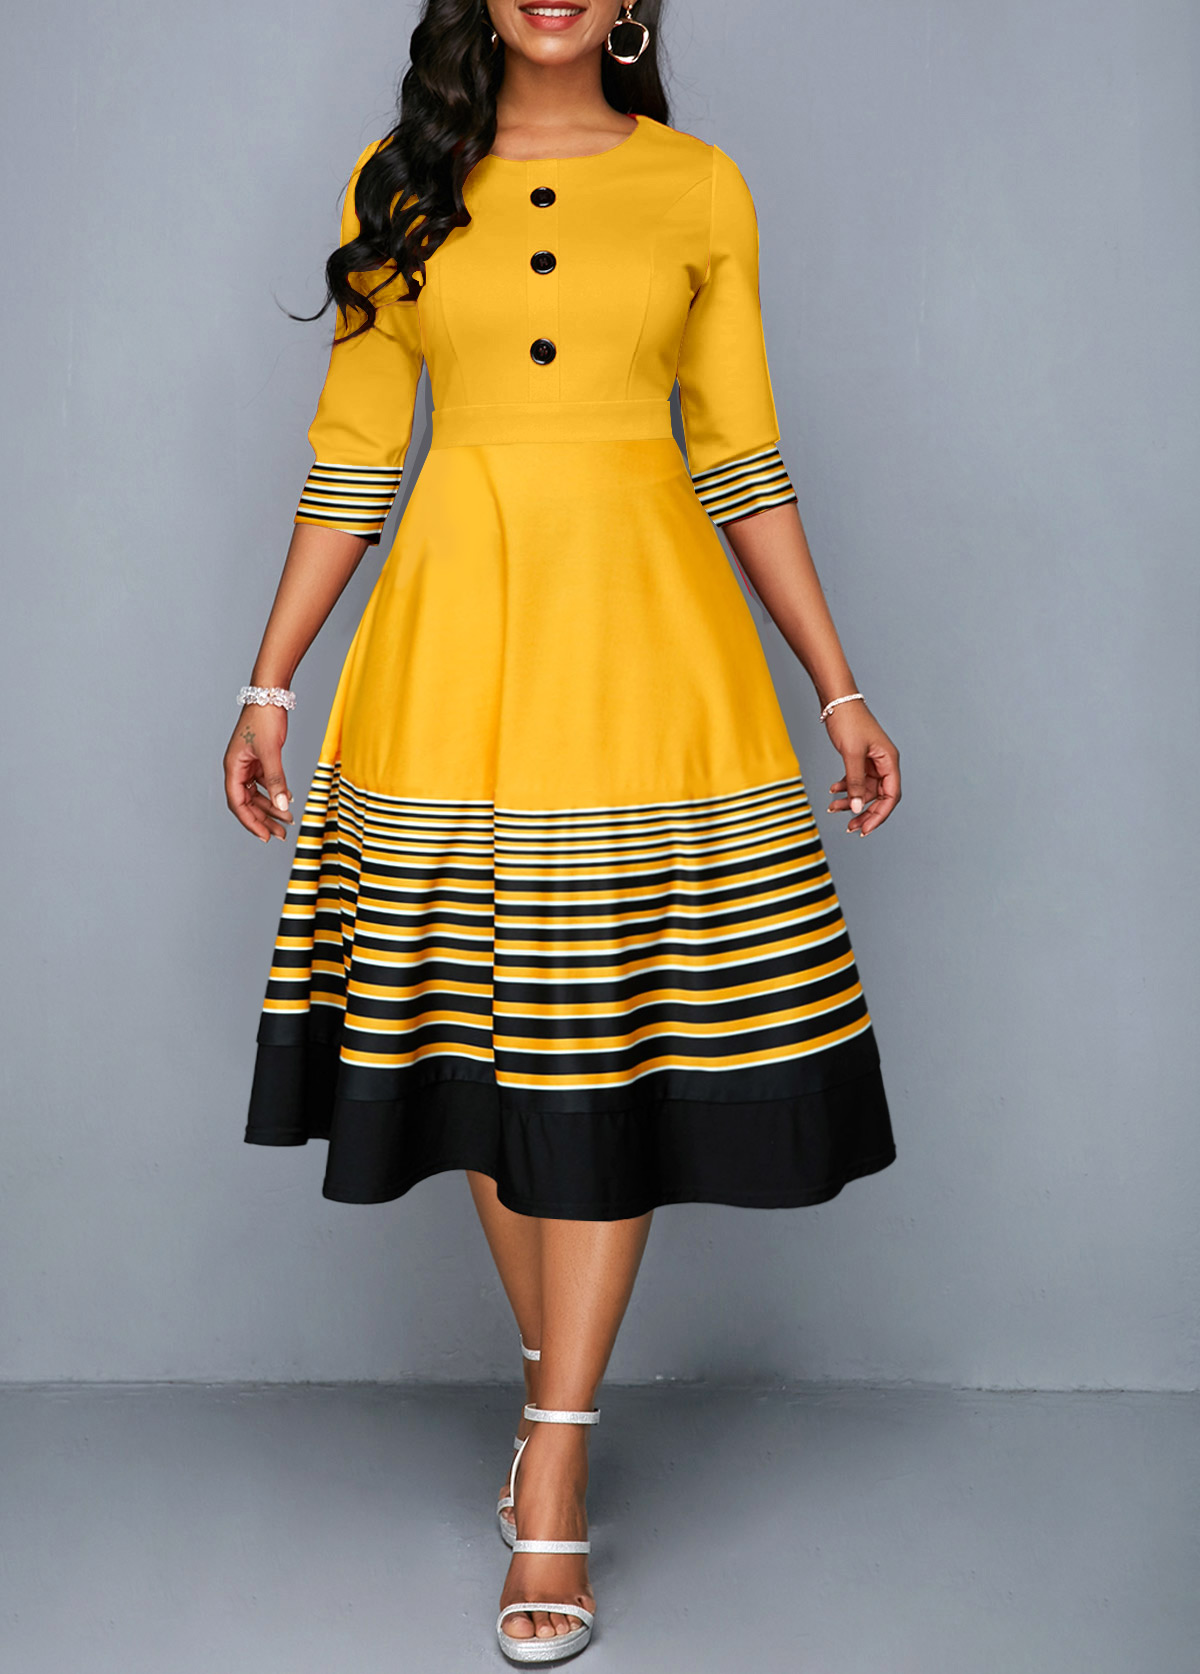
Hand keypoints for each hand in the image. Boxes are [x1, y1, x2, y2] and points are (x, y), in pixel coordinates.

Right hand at [224, 703, 293, 843]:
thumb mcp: (271, 752)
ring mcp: (249, 764)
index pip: (237, 803)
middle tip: (279, 834)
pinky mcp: (260, 758)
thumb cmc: (264, 717)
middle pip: (247, 802)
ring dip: (271, 807)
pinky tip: (288, 799)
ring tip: (287, 821)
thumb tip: (282, 805)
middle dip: (263, 819)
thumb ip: (276, 780)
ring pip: (257, 794)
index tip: (264, 836)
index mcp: (233, 767)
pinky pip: (266, 782)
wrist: (270, 694)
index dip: (250, 821)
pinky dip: (276, 792)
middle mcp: (238, 768)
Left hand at [824, 702, 899, 835]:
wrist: (836, 701)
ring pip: (865, 790)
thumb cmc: (848, 721)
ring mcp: (872, 761)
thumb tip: (857, 807)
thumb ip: (855, 782)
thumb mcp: (851, 754)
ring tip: (833, 808)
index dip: (880, 815)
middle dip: (864, 812)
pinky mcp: (860, 759)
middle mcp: (884, 763)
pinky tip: (833, 791)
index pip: (891, 796)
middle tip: (851, 827)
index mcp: (889, 761)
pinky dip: (845, 788)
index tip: (866, 829)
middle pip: (879, 796)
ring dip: (850, 801)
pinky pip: (856, 780)